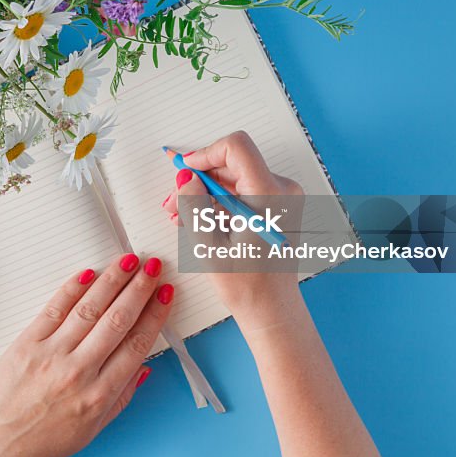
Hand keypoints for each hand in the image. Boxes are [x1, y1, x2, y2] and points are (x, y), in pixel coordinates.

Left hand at [0, 253, 172, 456]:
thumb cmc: (44, 438)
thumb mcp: (93, 428)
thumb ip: (122, 397)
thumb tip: (144, 366)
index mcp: (100, 394)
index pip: (136, 344)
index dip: (155, 315)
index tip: (166, 294)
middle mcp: (79, 371)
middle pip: (117, 320)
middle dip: (139, 289)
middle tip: (153, 267)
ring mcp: (52, 354)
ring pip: (89, 309)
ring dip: (112, 281)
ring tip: (128, 262)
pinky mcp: (28, 343)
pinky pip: (54, 309)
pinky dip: (72, 289)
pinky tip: (88, 273)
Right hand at [162, 130, 302, 328]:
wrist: (271, 309)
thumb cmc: (246, 285)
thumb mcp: (208, 244)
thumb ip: (193, 204)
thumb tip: (186, 178)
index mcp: (268, 195)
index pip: (235, 147)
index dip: (205, 154)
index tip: (185, 170)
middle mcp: (281, 190)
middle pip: (232, 163)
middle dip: (199, 179)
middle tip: (174, 200)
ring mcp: (282, 198)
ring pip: (234, 177)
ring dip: (205, 192)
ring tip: (181, 215)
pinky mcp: (277, 207)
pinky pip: (243, 191)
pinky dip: (219, 201)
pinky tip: (199, 220)